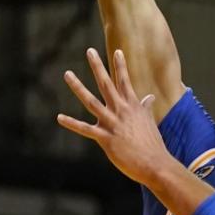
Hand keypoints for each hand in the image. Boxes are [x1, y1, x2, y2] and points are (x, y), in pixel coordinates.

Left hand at [58, 48, 166, 185]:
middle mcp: (121, 111)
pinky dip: (72, 123)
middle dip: (97, 67)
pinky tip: (60, 117)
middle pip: (107, 84)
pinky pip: (85, 129)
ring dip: (78, 87)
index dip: (121, 66)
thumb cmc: (153, 145)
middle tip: (89, 51)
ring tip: (67, 74)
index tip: (117, 51)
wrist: (155, 163)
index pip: (125, 81)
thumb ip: (146, 108)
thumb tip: (150, 97)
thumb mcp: (149, 122)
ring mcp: (112, 123)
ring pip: (91, 101)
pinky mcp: (106, 138)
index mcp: (133, 107)